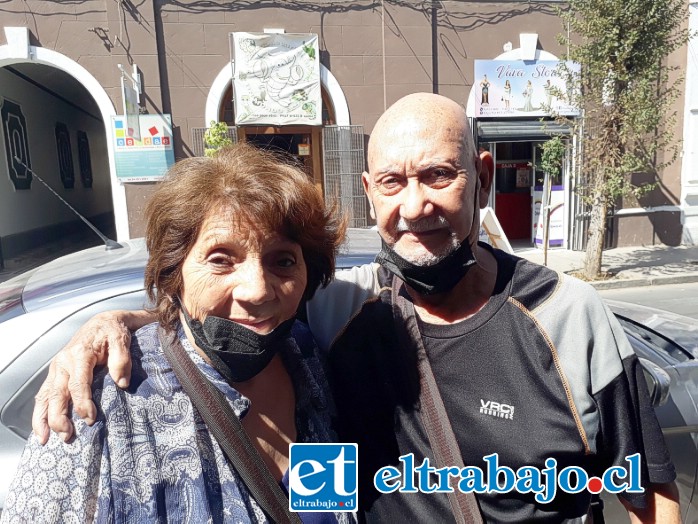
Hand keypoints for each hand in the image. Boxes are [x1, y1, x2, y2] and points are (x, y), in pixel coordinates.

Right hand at [32, 311, 132, 443]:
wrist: (103, 321)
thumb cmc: (113, 331)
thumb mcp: (121, 339)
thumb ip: (121, 359)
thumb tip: (122, 383)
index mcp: (79, 354)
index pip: (78, 383)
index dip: (82, 403)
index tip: (90, 419)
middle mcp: (63, 362)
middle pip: (57, 393)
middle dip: (59, 417)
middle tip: (68, 435)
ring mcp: (57, 368)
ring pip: (45, 396)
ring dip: (44, 419)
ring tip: (46, 439)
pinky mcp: (56, 373)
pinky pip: (43, 394)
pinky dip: (40, 412)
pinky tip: (41, 428)